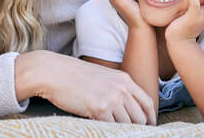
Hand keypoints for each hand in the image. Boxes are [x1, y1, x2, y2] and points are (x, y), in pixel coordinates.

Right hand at [16, 51, 155, 124]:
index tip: (149, 127)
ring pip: (127, 125)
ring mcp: (111, 98)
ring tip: (112, 130)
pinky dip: (108, 132)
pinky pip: (111, 128)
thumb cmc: (73, 75)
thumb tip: (125, 109)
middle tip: (130, 133)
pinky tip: (99, 128)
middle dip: (137, 128)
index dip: (150, 118)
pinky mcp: (99, 108)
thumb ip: (116, 89)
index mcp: (124, 79)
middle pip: (140, 117)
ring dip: (121, 131)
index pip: (147, 102)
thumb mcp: (101, 77)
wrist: (52, 72)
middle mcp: (121, 88)